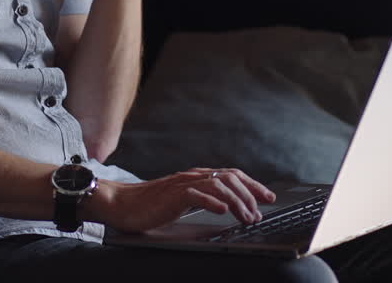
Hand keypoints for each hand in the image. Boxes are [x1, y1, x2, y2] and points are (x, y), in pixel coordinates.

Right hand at [91, 168, 276, 232]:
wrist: (122, 203)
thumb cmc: (150, 204)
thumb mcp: (183, 199)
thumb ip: (202, 198)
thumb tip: (228, 206)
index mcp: (197, 176)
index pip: (232, 175)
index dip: (253, 184)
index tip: (269, 197)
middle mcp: (193, 176)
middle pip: (231, 178)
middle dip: (250, 195)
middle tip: (259, 213)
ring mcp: (183, 184)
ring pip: (219, 185)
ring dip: (237, 201)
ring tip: (245, 217)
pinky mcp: (172, 195)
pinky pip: (196, 194)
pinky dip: (213, 202)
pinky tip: (222, 211)